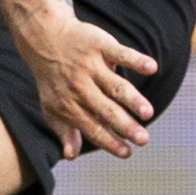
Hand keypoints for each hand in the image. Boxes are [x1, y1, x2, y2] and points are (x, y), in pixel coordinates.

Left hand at [21, 12, 161, 159]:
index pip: (92, 127)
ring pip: (115, 85)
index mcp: (69, 105)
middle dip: (124, 126)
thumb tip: (71, 156)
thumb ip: (65, 131)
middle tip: (143, 139)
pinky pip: (121, 54)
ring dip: (132, 99)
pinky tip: (151, 67)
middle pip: (106, 110)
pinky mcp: (99, 46)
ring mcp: (90, 66)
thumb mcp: (53, 106)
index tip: (127, 153)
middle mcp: (79, 87)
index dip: (109, 141)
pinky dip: (136, 60)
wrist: (43, 38)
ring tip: (147, 112)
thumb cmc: (54, 78)